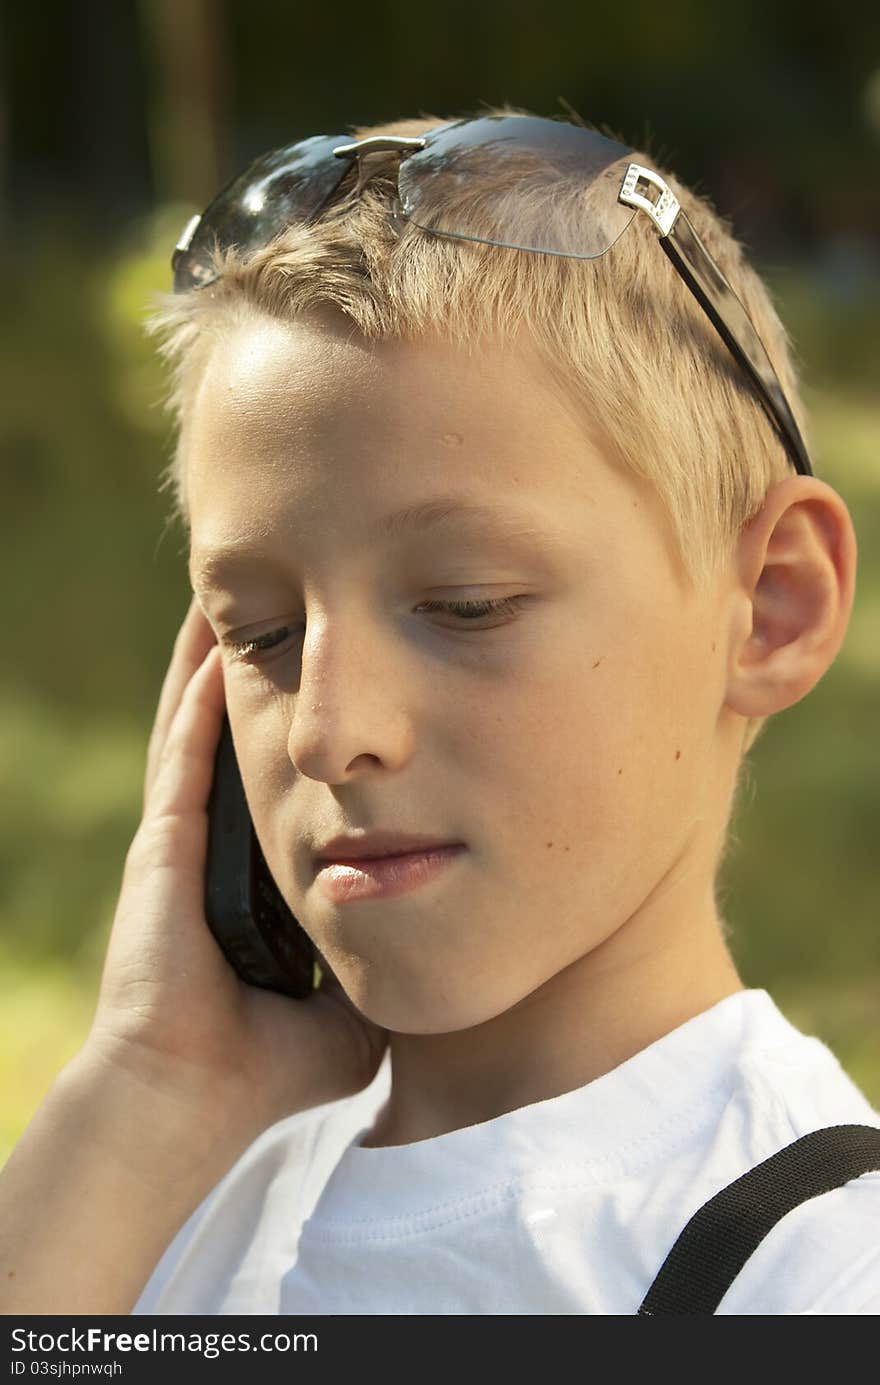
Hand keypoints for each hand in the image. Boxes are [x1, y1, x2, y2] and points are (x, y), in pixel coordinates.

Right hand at [85, 596, 388, 1143]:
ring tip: (232, 599)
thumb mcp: (356, 1000)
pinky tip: (218, 655)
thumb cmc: (271, 1064)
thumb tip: (458, 940)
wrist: (193, 1099)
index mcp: (262, 873)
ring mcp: (187, 840)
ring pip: (201, 730)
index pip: (289, 778)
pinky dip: (197, 709)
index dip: (306, 726)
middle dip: (264, 670)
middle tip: (288, 602)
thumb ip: (398, 961)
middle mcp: (220, 844)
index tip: (341, 673)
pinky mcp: (164, 849)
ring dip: (217, 665)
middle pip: (243, 733)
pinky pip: (184, 764)